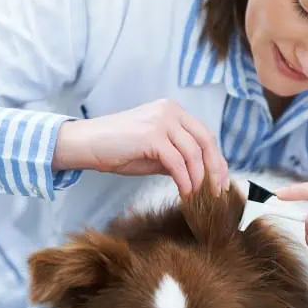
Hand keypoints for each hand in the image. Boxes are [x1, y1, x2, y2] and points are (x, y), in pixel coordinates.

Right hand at [53, 99, 228, 198]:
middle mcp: (170, 111)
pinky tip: (185, 193)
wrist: (86, 144)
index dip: (217, 160)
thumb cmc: (117, 149)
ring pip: (193, 153)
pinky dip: (185, 181)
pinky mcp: (152, 135)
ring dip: (199, 179)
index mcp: (173, 111)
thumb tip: (200, 176)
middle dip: (215, 169)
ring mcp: (161, 121)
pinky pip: (177, 163)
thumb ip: (177, 157)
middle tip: (218, 192)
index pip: (205, 135)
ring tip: (198, 196)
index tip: (221, 181)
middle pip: (206, 141)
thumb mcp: (154, 153)